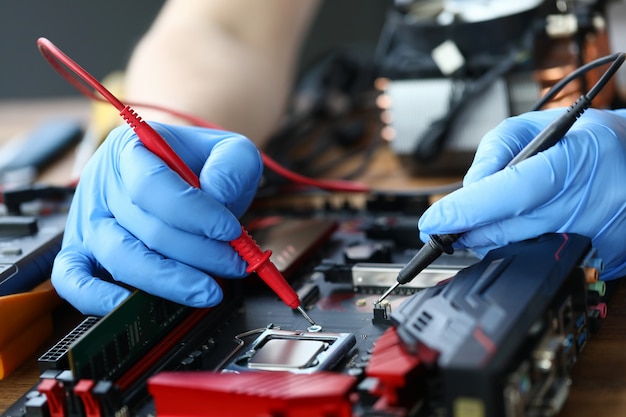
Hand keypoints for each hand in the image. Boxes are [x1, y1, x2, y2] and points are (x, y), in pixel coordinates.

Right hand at [52, 122, 262, 315]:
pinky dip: (94, 297)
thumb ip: (231, 167)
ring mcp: (88, 220)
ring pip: (119, 257)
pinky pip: (72, 279)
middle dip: (198, 253)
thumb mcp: (230, 152)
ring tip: (209, 289)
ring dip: (170, 280)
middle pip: (144, 228)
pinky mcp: (82, 251)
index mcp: (132, 149)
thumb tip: (216, 197)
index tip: (230, 231)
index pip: (152, 185)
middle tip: (235, 263)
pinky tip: (130, 306)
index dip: (194, 213)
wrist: (187, 178)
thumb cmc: (204, 167)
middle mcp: (103, 184)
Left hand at [418, 108, 625, 279]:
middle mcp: (593, 203)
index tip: (433, 222)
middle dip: (468, 229)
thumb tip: (468, 191)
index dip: (466, 210)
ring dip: (490, 238)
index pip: (510, 192)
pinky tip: (519, 231)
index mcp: (580, 160)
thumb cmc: (592, 139)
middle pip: (509, 229)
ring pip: (520, 249)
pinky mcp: (605, 261)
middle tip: (443, 226)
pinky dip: (522, 247)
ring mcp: (601, 238)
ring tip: (479, 222)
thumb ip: (496, 151)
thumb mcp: (541, 125)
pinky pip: (544, 259)